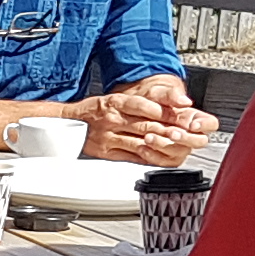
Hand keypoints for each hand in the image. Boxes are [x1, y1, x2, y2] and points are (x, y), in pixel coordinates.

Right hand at [81, 80, 215, 166]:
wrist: (67, 123)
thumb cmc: (93, 111)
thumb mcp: (113, 100)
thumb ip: (137, 105)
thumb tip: (166, 109)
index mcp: (115, 102)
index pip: (145, 105)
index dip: (166, 110)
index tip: (183, 114)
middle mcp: (112, 118)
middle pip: (146, 123)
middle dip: (169, 128)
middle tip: (187, 132)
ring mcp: (109, 136)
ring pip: (140, 141)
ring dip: (160, 143)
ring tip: (177, 144)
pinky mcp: (106, 152)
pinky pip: (130, 155)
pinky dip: (146, 155)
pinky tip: (158, 155)